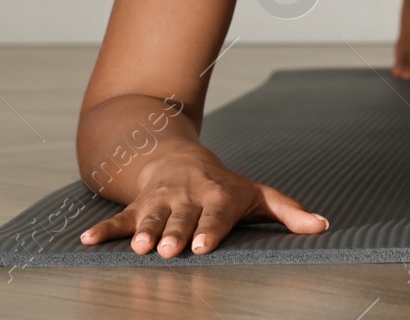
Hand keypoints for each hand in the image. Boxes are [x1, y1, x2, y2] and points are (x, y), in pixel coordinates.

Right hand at [79, 143, 327, 256]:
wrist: (178, 158)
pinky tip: (87, 243)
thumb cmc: (224, 185)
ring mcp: (160, 201)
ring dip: (145, 233)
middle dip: (175, 233)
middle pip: (181, 218)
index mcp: (218, 196)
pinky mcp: (138, 206)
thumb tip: (323, 227)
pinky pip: (120, 219)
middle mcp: (187, 198)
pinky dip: (103, 230)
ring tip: (140, 250)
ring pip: (151, 218)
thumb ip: (289, 212)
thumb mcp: (258, 194)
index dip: (210, 228)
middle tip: (171, 250)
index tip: (203, 244)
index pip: (215, 213)